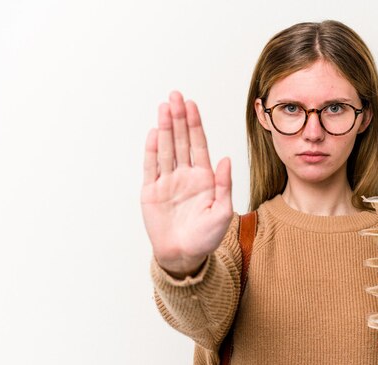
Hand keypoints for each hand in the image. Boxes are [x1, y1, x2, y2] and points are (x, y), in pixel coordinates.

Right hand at [141, 91, 232, 277]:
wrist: (184, 255)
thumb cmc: (206, 237)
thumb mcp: (223, 212)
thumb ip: (224, 184)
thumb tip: (226, 159)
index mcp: (204, 178)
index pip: (199, 145)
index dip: (195, 124)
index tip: (192, 105)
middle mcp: (185, 175)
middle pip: (181, 141)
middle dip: (179, 118)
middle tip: (175, 96)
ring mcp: (167, 182)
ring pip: (166, 149)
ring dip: (165, 128)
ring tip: (164, 107)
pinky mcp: (151, 191)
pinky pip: (151, 167)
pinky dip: (152, 150)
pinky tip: (155, 132)